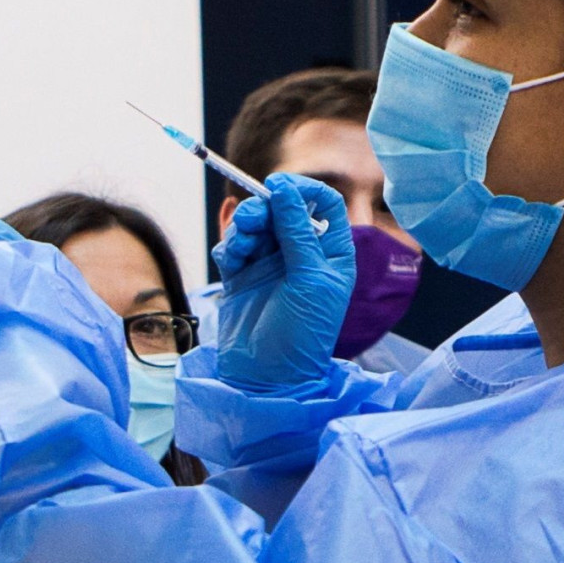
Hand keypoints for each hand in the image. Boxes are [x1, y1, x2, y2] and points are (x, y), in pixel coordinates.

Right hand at [210, 172, 354, 389]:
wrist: (267, 375)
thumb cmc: (302, 331)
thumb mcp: (309, 278)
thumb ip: (297, 231)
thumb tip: (285, 188)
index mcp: (332, 253)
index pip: (324, 203)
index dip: (303, 189)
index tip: (280, 187)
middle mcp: (303, 254)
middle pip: (283, 209)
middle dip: (265, 209)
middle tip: (253, 220)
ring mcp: (271, 265)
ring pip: (256, 225)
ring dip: (245, 227)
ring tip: (242, 245)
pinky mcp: (243, 276)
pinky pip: (234, 246)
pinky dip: (231, 246)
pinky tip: (232, 260)